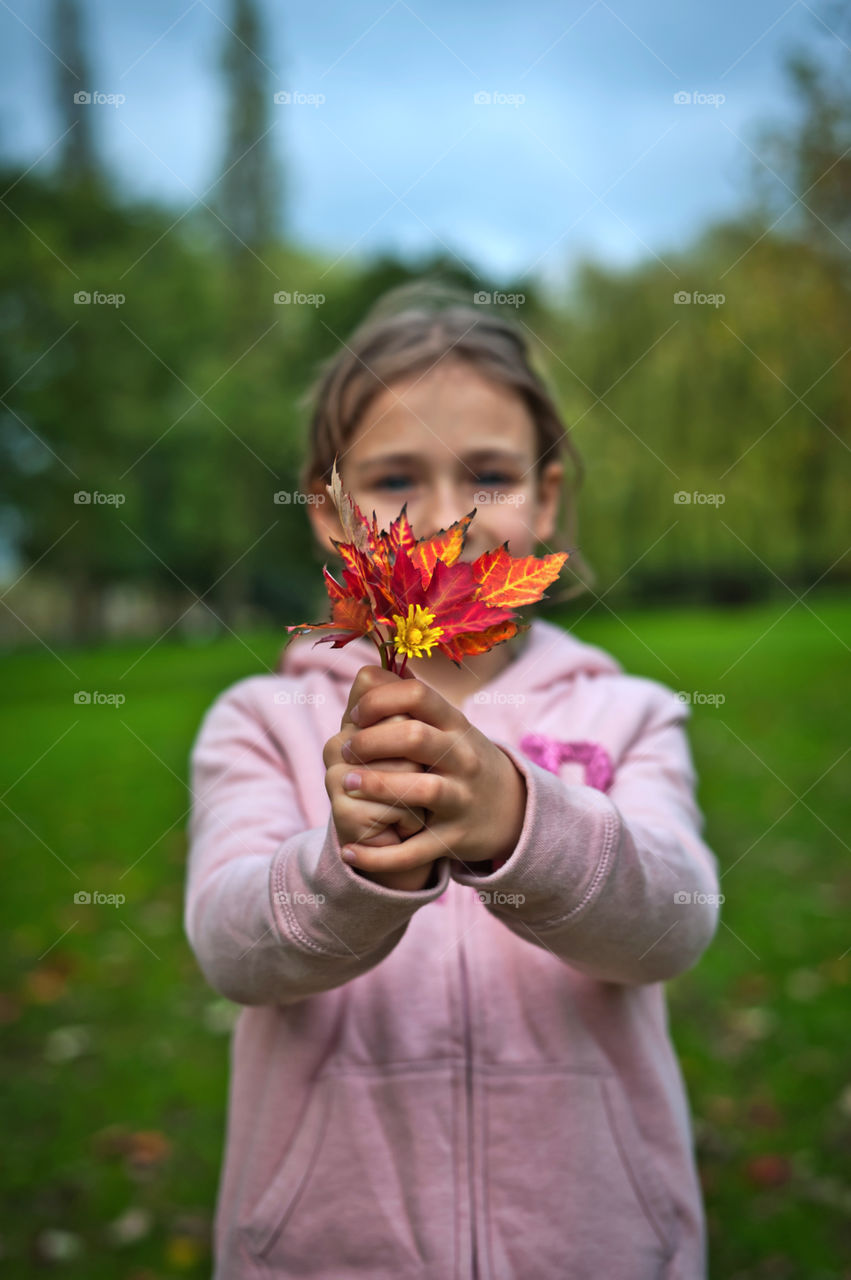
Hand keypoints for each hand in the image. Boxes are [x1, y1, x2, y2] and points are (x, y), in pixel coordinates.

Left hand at [336, 675, 526, 875]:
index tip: (356, 715)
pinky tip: (349, 852)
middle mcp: (462, 758)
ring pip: (420, 789)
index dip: (380, 699)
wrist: (511, 810)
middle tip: (345, 749)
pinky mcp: (454, 839)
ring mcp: (461, 799)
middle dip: (371, 741)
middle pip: (414, 737)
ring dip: (376, 786)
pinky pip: (415, 850)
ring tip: (346, 784)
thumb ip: (407, 700)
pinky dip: (378, 855)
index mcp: (455, 724)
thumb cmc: (459, 758)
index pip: (417, 695)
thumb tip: (366, 670)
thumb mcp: (446, 725)